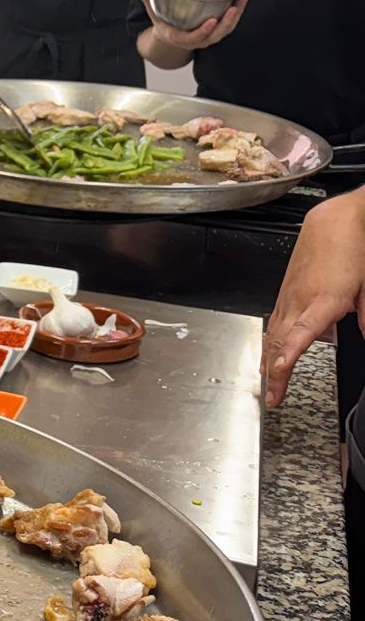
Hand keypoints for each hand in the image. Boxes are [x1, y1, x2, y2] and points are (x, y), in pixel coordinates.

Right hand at [140, 0, 246, 50]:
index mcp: (182, 38)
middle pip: (215, 35)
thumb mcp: (155, 14)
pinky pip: (229, 25)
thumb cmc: (164, 24)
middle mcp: (197, 40)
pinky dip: (237, 13)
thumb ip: (149, 0)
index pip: (194, 37)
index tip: (212, 21)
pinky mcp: (217, 31)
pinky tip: (241, 1)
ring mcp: (209, 36)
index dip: (204, 31)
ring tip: (241, 2)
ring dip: (235, 17)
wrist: (171, 35)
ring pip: (225, 30)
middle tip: (233, 10)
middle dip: (226, 24)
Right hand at [263, 190, 364, 405]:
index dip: (289, 354)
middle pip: (279, 341)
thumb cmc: (352, 248)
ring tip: (268, 384)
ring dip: (268, 362)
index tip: (280, 373)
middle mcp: (299, 300)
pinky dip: (270, 344)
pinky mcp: (286, 293)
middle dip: (274, 373)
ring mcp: (289, 297)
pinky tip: (270, 355)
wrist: (333, 221)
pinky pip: (273, 323)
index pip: (301, 332)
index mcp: (322, 300)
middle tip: (273, 399)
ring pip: (272, 334)